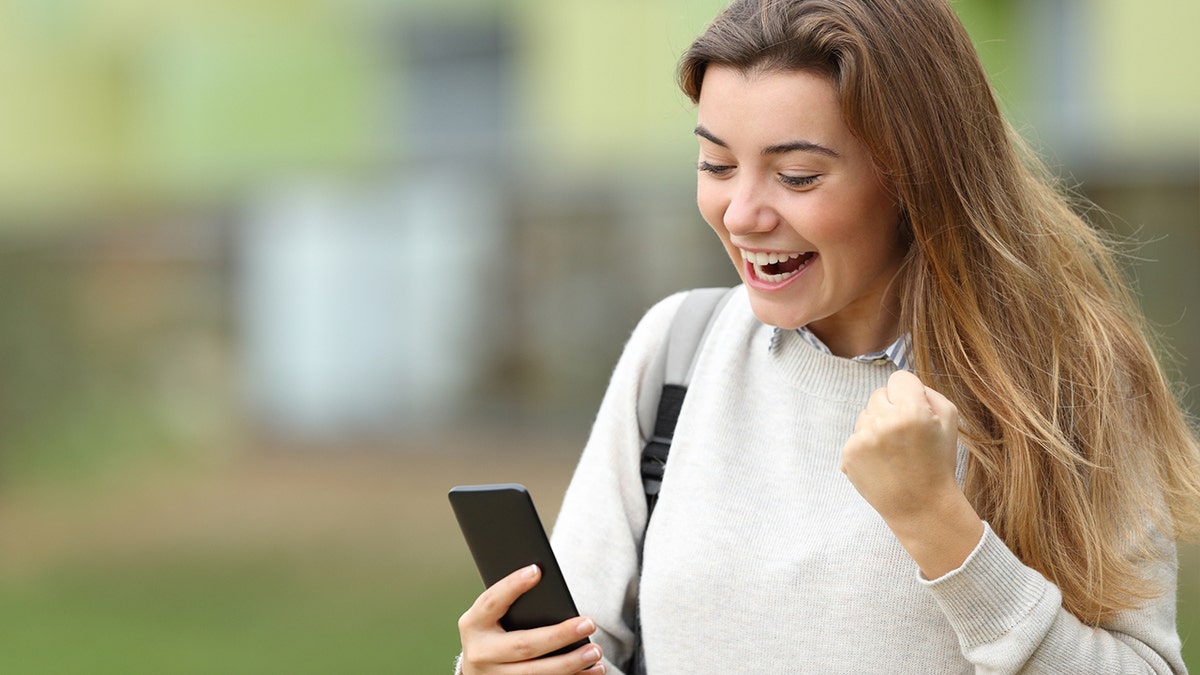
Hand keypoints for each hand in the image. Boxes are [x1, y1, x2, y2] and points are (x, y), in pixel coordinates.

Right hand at [458, 564, 605, 674]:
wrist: (477, 669)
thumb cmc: (493, 631)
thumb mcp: (492, 616)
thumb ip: (512, 604)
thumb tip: (545, 581)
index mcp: (473, 624)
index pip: (492, 602)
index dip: (512, 586)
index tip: (536, 571)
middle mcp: (480, 653)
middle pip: (524, 645)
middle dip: (559, 635)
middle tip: (589, 623)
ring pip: (536, 673)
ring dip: (571, 663)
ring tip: (595, 651)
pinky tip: (593, 671)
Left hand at [840, 370, 982, 577]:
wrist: (920, 506)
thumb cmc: (937, 463)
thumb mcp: (950, 422)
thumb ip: (929, 393)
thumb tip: (906, 385)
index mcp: (912, 411)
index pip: (899, 377)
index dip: (909, 393)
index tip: (914, 410)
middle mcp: (883, 421)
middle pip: (879, 394)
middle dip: (891, 408)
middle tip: (905, 435)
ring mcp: (863, 438)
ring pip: (865, 414)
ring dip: (877, 426)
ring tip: (894, 452)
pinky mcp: (849, 454)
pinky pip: (855, 435)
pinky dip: (866, 445)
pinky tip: (881, 463)